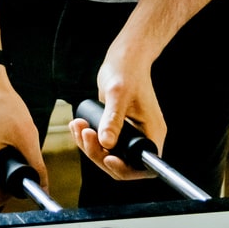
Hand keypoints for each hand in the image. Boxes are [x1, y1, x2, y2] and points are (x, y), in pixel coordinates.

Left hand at [70, 43, 162, 180]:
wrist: (124, 58)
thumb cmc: (127, 71)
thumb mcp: (118, 95)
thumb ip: (112, 119)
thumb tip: (106, 143)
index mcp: (151, 133)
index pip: (142, 166)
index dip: (124, 169)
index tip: (107, 158)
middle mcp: (141, 136)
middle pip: (121, 162)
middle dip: (99, 153)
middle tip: (85, 135)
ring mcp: (128, 133)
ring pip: (108, 153)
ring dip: (89, 145)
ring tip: (77, 126)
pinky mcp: (116, 127)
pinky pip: (101, 142)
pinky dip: (87, 137)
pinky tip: (77, 125)